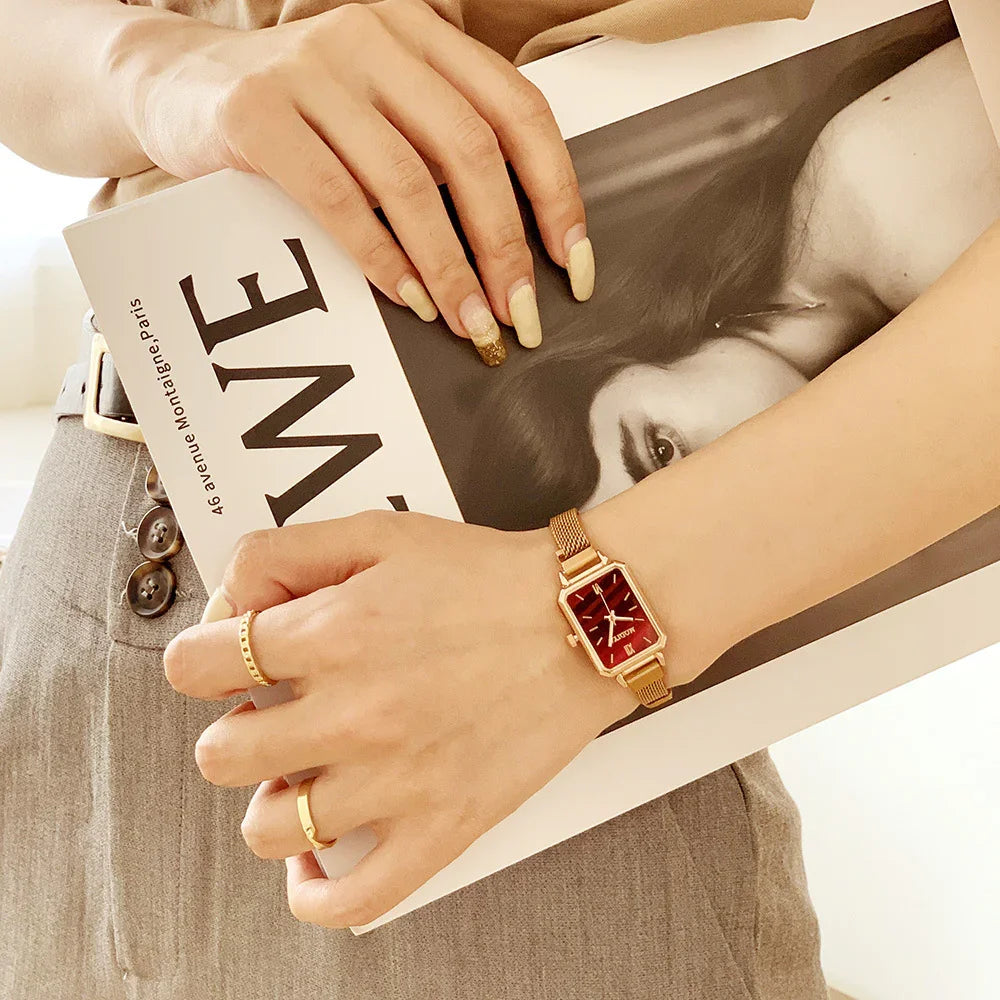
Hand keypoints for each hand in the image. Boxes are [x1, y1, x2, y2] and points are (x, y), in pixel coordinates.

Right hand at [128, 0, 593, 361]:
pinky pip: (337, 198)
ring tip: (468, 322)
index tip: (572, 265)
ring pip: (407, 180)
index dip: (557, 192)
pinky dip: (380, 257)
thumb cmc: (300, 112)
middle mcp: (376, 37)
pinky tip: (408, 298)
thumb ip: (441, 150)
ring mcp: (312, 69)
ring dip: (448, 266)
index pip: (518, 110)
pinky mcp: (257, 113)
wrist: (179, 85)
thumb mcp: (382, 111)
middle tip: (520, 315)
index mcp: (423, 35)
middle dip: (504, 246)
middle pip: (472, 150)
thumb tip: (512, 249)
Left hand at [163, 511, 635, 927]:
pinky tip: (319, 858)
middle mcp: (354, 712)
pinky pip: (352, 899)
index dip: (203, 660)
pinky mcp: (441, 828)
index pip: (196, 666)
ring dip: (272, 800)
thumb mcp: (381, 533)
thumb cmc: (492, 579)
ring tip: (305, 773)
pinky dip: (316, 890)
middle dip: (235, 728)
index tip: (228, 663)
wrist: (585, 620)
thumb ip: (289, 552)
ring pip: (268, 829)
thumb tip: (233, 600)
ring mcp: (395, 781)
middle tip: (273, 715)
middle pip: (217, 754)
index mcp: (332, 634)